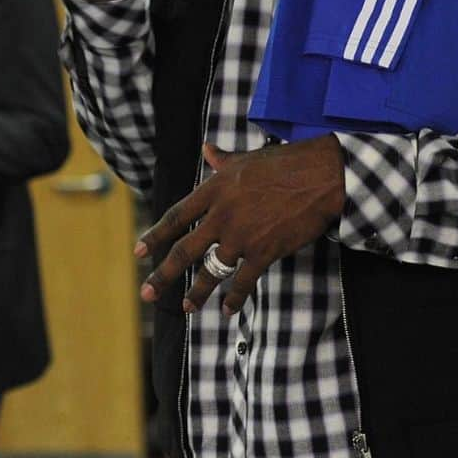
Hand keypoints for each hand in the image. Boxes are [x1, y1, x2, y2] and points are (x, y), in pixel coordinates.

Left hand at [134, 136, 344, 315]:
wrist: (318, 177)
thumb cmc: (282, 164)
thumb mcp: (244, 159)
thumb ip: (221, 160)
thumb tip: (207, 149)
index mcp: (212, 190)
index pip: (176, 217)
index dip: (155, 235)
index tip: (139, 251)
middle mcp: (221, 215)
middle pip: (184, 250)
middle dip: (163, 274)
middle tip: (147, 291)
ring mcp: (241, 236)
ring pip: (210, 270)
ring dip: (197, 292)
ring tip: (187, 308)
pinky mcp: (264, 251)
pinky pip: (244, 281)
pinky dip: (235, 297)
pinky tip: (228, 309)